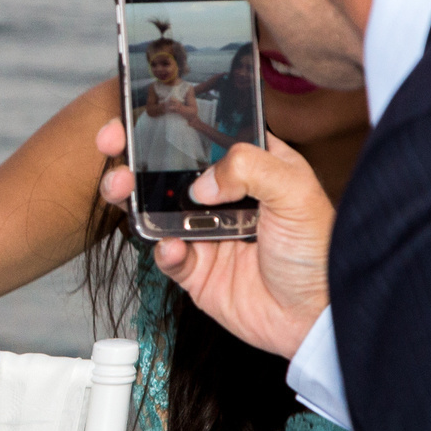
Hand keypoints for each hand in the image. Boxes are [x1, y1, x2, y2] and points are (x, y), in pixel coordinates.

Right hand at [95, 118, 332, 359]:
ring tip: (121, 188)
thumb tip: (203, 182)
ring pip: (157, 209)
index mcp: (252, 166)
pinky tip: (173, 247)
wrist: (317, 317)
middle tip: (111, 144)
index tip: (139, 112)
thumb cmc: (319, 251)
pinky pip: (168, 256)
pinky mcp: (198, 271)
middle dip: (134, 155)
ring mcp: (208, 234)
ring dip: (133, 196)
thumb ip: (250, 167)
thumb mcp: (296, 191)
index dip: (171, 121)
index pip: (204, 134)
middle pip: (169, 169)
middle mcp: (226, 197)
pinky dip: (164, 250)